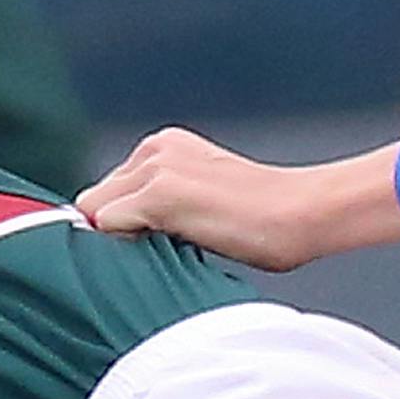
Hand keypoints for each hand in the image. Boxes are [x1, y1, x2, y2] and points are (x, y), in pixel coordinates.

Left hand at [80, 126, 398, 270]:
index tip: (156, 244)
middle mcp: (155, 148)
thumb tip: (119, 240)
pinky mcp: (159, 194)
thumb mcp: (204, 199)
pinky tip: (169, 252)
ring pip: (97, 214)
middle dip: (114, 231)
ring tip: (171, 250)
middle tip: (161, 251)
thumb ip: (163, 208)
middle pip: (95, 201)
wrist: (304, 213)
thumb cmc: (266, 221)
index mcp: (166, 146)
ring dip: (121, 239)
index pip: (110, 192)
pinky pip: (108, 229)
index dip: (123, 225)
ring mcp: (155, 168)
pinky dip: (126, 249)